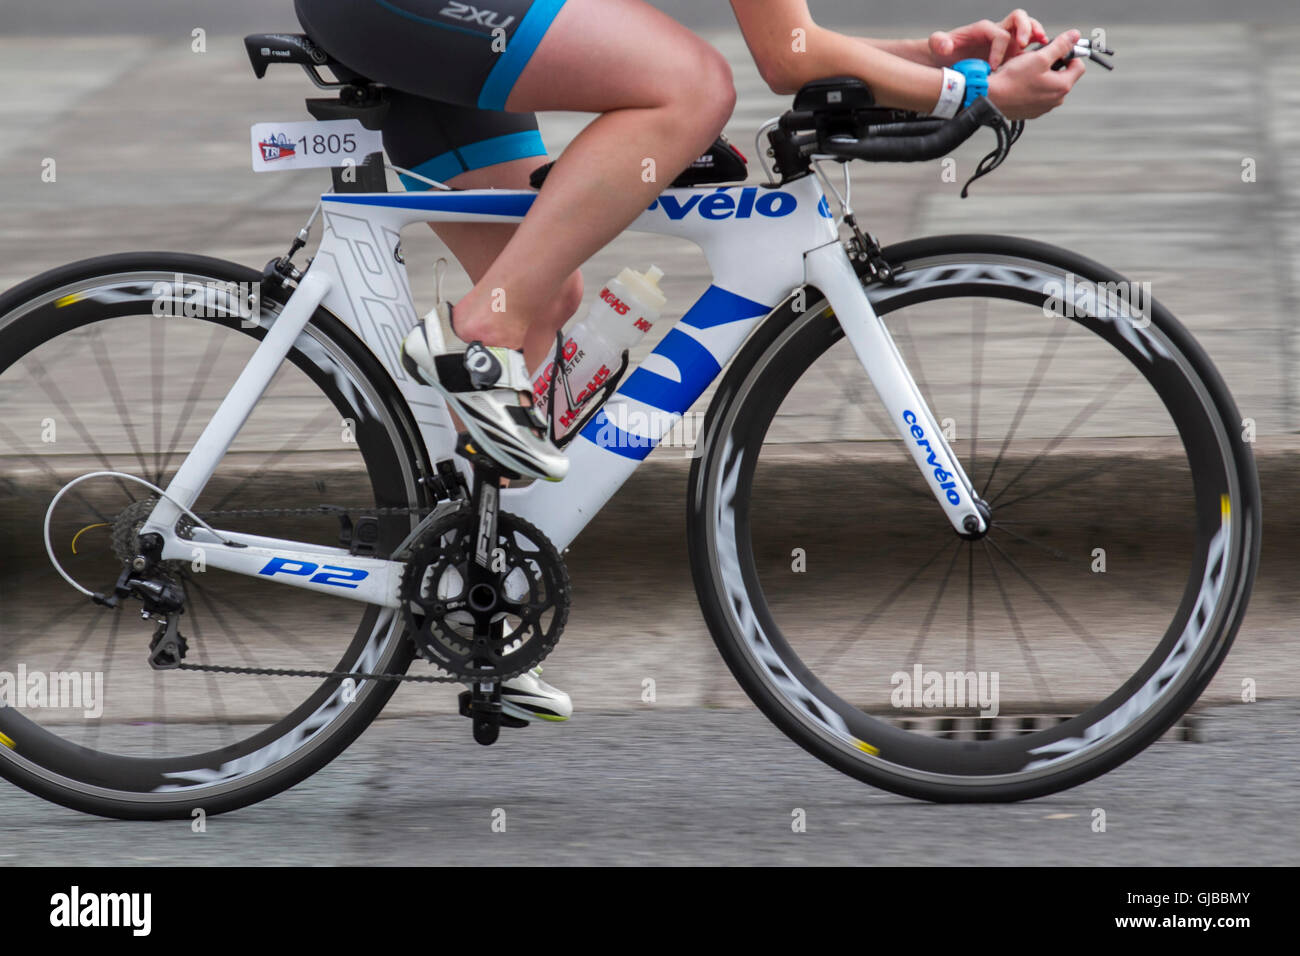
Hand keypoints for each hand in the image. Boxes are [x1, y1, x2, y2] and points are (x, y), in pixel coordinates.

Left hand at [929, 8, 1047, 68]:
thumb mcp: (937, 45)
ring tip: (1042, 45)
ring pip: (1029, 28)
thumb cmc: (943, 51)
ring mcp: (1007, 40)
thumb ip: (938, 41)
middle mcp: (998, 31)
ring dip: (1037, 34)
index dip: (1000, 49)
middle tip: (1025, 46)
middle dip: (1026, 30)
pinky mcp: (1011, 51)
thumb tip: (945, 46)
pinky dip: (1038, 47)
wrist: (945, 59)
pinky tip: (1042, 56)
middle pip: (1020, 19)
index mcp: (983, 29)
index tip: (994, 66)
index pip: (999, 34)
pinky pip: (1029, 45)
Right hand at [986, 30, 1085, 119]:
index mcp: (1062, 86)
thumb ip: (1060, 46)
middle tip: (1037, 59)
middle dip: (1053, 65)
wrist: (990, 98)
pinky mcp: (1031, 111)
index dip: (1070, 54)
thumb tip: (1074, 36)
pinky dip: (1032, 87)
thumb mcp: (1039, 57)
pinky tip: (1020, 83)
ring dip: (1042, 76)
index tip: (1057, 51)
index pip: (1079, 66)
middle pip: (1063, 76)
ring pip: (1049, 85)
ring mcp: (1043, 108)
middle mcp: (1056, 100)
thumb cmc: (1012, 79)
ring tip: (1025, 71)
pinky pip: (1038, 95)